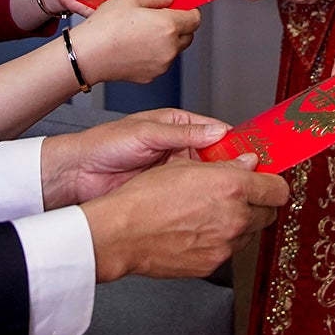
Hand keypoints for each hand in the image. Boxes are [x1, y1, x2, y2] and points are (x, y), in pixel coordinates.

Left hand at [39, 108, 234, 208]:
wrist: (77, 174)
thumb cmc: (105, 144)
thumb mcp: (146, 132)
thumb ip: (183, 133)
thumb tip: (218, 133)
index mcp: (178, 126)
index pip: (217, 133)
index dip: (237, 143)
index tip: (257, 154)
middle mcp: (180, 148)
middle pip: (217, 158)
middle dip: (234, 168)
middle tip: (253, 179)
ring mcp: (174, 173)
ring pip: (207, 180)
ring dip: (220, 187)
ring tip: (238, 196)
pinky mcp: (167, 194)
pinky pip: (193, 197)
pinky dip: (204, 202)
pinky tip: (214, 208)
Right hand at [74, 0, 198, 84]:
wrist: (88, 55)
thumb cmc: (105, 27)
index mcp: (169, 25)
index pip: (196, 18)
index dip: (190, 11)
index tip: (181, 7)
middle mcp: (170, 47)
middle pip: (189, 35)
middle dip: (180, 25)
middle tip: (161, 18)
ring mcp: (162, 64)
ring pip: (175, 49)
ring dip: (168, 40)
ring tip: (144, 32)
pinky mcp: (151, 76)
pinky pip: (161, 61)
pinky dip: (156, 54)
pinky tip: (137, 46)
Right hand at [79, 157, 288, 280]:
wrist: (122, 234)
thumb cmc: (146, 197)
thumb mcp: (185, 167)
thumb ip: (226, 166)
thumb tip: (248, 164)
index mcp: (232, 187)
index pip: (278, 190)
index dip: (273, 185)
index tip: (267, 183)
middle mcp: (234, 218)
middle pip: (269, 214)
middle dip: (259, 204)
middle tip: (240, 197)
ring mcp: (225, 245)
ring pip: (249, 234)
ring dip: (240, 224)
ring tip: (212, 215)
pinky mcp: (213, 264)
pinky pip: (228, 251)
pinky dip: (221, 241)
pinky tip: (198, 231)